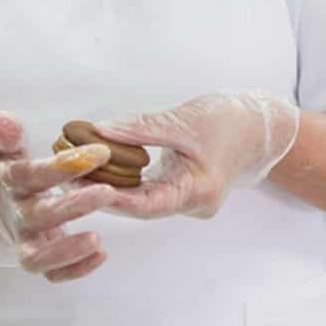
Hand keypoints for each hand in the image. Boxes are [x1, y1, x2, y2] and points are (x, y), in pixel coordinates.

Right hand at [0, 111, 117, 280]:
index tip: (100, 152)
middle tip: (108, 192)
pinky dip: (74, 270)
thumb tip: (0, 117)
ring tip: (97, 239)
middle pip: (39, 216)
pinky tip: (101, 254)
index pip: (29, 175)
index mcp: (5, 183)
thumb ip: (2, 134)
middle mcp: (13, 215)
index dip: (62, 166)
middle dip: (73, 206)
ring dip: (66, 251)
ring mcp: (22, 240)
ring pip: (37, 257)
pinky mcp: (35, 258)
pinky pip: (51, 273)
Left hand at [95, 93, 298, 219]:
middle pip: (139, 205)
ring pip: (141, 199)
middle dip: (102, 190)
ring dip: (110, 184)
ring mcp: (188, 201)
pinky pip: (149, 191)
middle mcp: (192, 205)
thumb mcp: (183, 120)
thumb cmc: (229, 121)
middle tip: (65, 176)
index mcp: (198, 192)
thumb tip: (97, 132)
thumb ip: (140, 129)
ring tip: (76, 169)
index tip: (76, 185)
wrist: (260, 127)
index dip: (108, 197)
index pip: (144, 205)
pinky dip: (126, 179)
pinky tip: (101, 167)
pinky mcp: (183, 191)